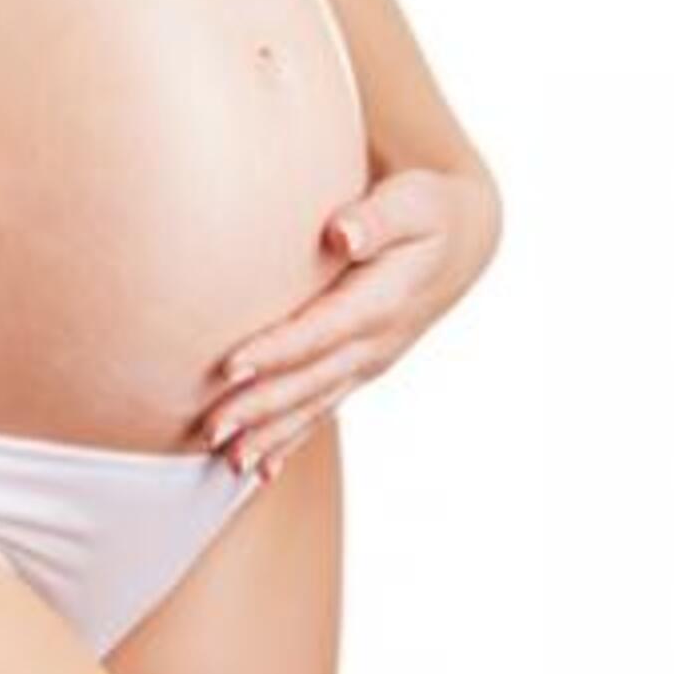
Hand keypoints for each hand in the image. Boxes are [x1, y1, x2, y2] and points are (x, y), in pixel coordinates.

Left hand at [198, 164, 502, 482]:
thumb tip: (343, 232)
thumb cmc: (427, 210)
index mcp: (382, 302)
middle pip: (311, 381)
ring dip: (271, 435)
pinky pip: (323, 410)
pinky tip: (261, 469)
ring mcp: (369, 362)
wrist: (461, 241)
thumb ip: (376, 217)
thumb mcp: (412, 203)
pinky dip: (291, 440)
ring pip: (314, 406)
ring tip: (228, 460)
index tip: (230, 367)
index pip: (322, 331)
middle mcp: (376, 343)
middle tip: (211, 428)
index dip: (277, 351)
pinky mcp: (361, 368)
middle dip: (261, 408)